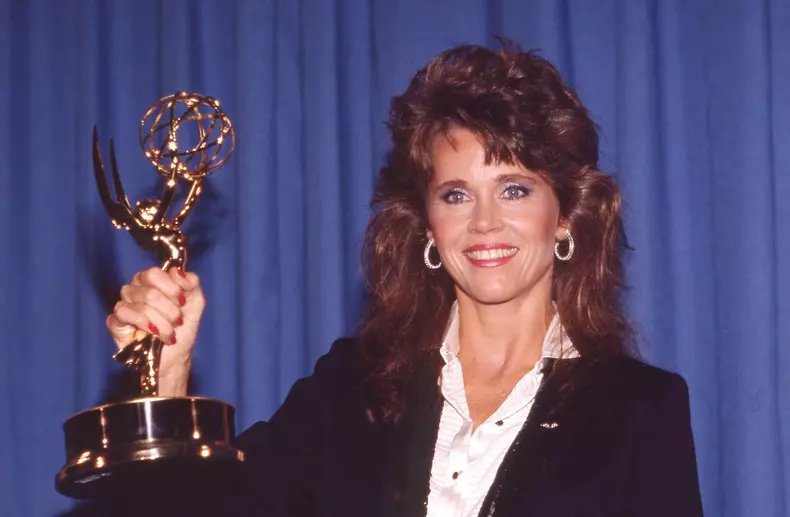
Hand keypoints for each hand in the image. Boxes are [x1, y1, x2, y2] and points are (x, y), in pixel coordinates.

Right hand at [107, 266, 204, 395]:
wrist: (175, 356)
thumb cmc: (183, 328)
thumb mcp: (195, 302)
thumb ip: (191, 282)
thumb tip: (177, 271)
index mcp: (153, 281)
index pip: (155, 273)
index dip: (171, 288)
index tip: (183, 302)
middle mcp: (136, 289)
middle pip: (150, 291)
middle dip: (170, 310)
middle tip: (177, 321)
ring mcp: (124, 304)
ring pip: (141, 304)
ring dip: (161, 323)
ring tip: (168, 333)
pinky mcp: (115, 321)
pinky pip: (125, 313)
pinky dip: (144, 324)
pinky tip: (152, 334)